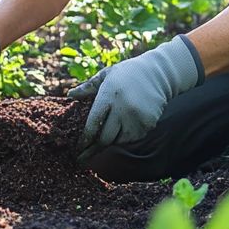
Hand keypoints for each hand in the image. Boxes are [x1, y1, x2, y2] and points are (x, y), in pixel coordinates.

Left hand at [68, 34, 202, 160]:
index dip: (85, 139)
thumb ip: (88, 87)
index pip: (93, 123)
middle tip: (86, 155)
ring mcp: (137, 118)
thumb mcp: (106, 75)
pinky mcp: (148, 124)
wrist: (158, 73)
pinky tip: (125, 126)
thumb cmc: (127, 73)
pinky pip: (132, 138)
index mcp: (109, 95)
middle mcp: (123, 108)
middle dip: (95, 147)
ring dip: (112, 140)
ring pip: (119, 141)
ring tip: (109, 134)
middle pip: (105, 138)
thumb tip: (70, 95)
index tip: (79, 148)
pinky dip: (126, 136)